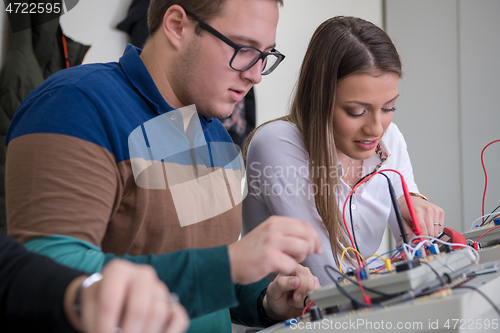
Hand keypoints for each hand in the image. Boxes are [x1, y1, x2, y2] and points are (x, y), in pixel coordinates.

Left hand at [65, 260, 188, 332]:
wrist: (113, 296)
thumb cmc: (100, 302)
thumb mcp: (90, 306)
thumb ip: (97, 319)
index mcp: (118, 271)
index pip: (109, 302)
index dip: (104, 326)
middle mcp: (142, 274)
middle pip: (138, 308)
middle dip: (128, 332)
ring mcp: (160, 287)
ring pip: (158, 314)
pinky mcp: (173, 302)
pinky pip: (179, 318)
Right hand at [228, 216, 321, 284]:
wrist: (230, 261)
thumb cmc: (251, 250)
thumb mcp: (268, 232)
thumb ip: (286, 232)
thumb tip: (310, 238)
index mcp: (275, 221)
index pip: (305, 225)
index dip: (315, 237)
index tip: (318, 248)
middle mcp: (274, 229)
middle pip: (307, 237)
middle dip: (311, 249)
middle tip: (303, 257)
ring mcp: (272, 243)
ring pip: (303, 250)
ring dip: (299, 260)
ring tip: (287, 262)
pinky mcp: (270, 258)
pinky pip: (291, 265)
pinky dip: (288, 270)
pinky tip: (278, 268)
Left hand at [263, 264, 320, 320]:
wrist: (279, 308)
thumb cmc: (275, 296)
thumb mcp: (273, 291)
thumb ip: (281, 283)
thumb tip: (296, 280)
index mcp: (292, 268)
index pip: (303, 273)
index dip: (302, 286)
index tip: (296, 297)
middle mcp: (302, 272)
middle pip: (312, 281)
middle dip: (304, 295)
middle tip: (295, 300)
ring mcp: (310, 281)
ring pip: (316, 289)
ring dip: (307, 300)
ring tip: (296, 302)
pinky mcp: (315, 290)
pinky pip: (319, 296)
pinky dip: (311, 302)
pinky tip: (302, 304)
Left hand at [398, 195, 444, 238]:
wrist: (411, 199)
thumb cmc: (406, 209)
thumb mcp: (402, 219)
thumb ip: (406, 231)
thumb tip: (410, 242)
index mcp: (417, 212)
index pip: (423, 230)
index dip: (423, 239)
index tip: (423, 244)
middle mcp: (428, 210)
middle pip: (431, 232)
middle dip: (426, 236)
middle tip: (420, 234)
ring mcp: (435, 210)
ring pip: (437, 231)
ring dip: (431, 232)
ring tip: (423, 226)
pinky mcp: (440, 211)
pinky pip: (440, 226)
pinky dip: (435, 228)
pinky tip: (429, 223)